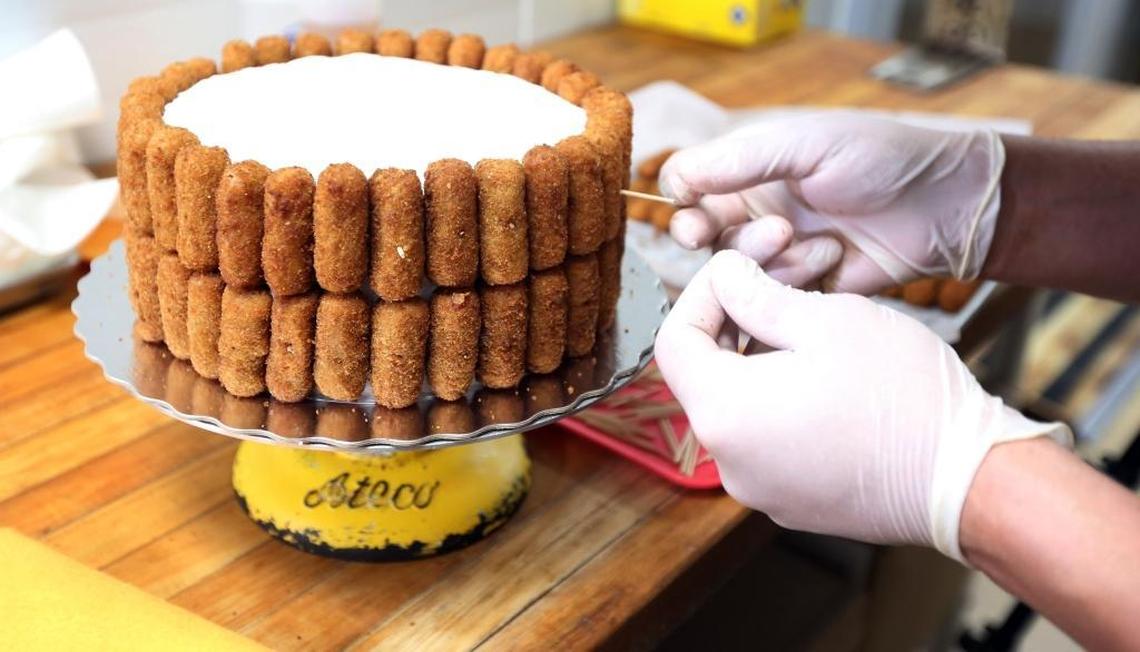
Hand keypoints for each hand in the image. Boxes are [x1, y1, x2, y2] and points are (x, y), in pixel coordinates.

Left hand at [655, 250, 1068, 558]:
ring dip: (762, 359)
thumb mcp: (827, 320)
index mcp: (724, 413)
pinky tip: (827, 375)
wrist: (969, 480)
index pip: (674, 343)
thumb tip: (722, 276)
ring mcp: (760, 487)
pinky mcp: (793, 501)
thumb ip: (757, 295)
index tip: (736, 272)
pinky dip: (782, 401)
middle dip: (737, 322)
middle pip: (706, 375)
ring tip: (812, 327)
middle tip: (782, 287)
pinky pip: (768, 440)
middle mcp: (729, 461)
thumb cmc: (904, 397)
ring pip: (740, 406)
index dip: (698, 296)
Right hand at [658, 113, 1004, 294]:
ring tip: (808, 236)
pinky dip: (796, 278)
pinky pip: (772, 296)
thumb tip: (672, 178)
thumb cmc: (880, 158)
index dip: (683, 204)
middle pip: (704, 236)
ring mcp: (780, 252)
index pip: (691, 189)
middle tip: (727, 235)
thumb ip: (739, 160)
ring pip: (736, 269)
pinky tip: (832, 256)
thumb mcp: (805, 145)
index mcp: (751, 170)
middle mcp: (758, 211)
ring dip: (765, 256)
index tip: (690, 212)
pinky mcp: (803, 288)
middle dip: (713, 237)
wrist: (945, 205)